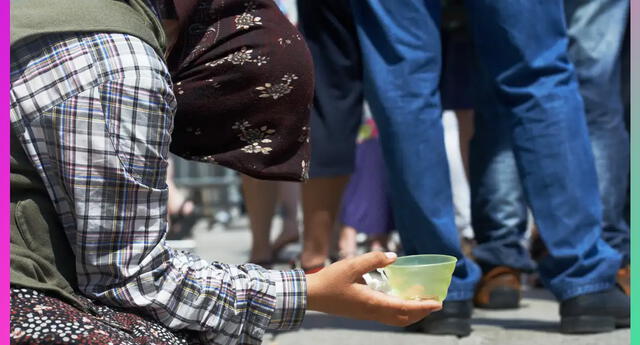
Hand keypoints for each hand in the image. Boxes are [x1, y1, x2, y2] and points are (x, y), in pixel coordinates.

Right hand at [306, 252, 441, 326]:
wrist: (312, 295)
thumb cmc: (330, 280)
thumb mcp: (351, 265)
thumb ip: (373, 260)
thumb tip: (394, 257)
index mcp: (372, 303)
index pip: (404, 308)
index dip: (422, 306)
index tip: (437, 302)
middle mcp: (372, 312)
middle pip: (403, 318)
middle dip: (421, 312)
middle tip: (433, 302)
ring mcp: (367, 315)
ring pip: (396, 319)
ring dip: (411, 312)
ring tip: (420, 301)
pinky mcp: (362, 313)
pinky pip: (387, 316)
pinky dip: (399, 310)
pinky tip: (398, 298)